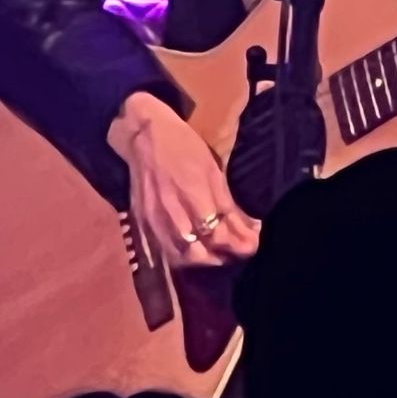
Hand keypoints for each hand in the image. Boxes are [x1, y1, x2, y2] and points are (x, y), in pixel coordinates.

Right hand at [106, 93, 259, 270]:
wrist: (144, 137)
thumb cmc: (185, 147)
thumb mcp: (212, 170)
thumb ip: (227, 204)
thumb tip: (249, 228)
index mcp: (193, 195)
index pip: (219, 235)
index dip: (239, 245)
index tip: (253, 244)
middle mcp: (173, 213)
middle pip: (200, 253)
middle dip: (223, 256)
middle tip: (236, 251)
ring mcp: (155, 221)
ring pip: (182, 257)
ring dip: (204, 260)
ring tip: (218, 253)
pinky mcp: (144, 223)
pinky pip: (165, 250)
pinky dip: (183, 256)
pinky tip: (195, 250)